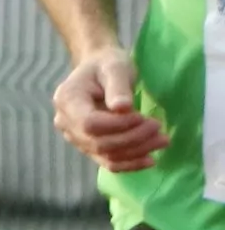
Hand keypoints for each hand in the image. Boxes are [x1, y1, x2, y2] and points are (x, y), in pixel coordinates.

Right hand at [55, 44, 166, 171]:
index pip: (90, 124)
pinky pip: (108, 162)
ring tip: (163, 140)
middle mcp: (66, 123)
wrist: (98, 71)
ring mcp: (76, 137)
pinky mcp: (89, 147)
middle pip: (99, 142)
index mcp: (67, 100)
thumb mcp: (114, 67)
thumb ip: (118, 87)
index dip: (118, 125)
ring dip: (137, 152)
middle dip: (133, 138)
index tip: (143, 116)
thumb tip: (123, 108)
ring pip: (105, 155)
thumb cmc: (107, 65)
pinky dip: (130, 164)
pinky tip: (150, 160)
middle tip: (158, 126)